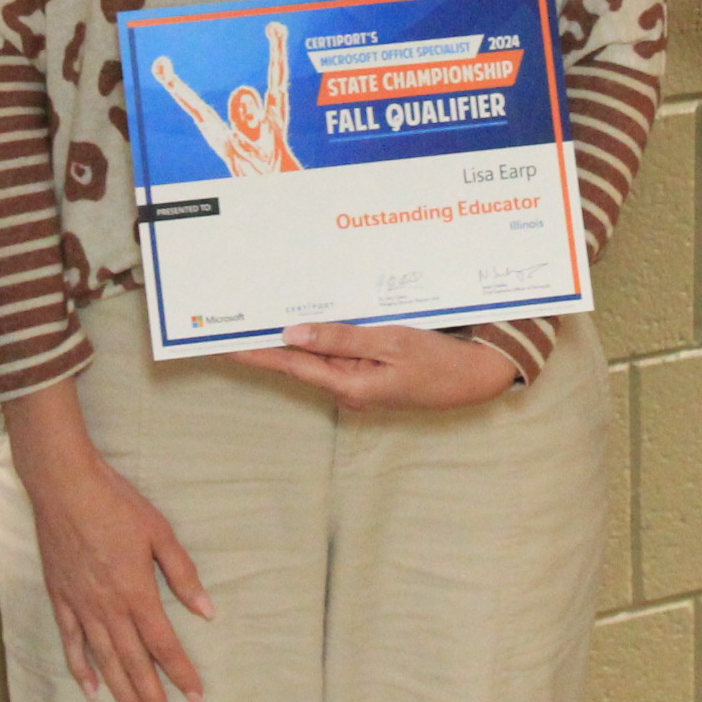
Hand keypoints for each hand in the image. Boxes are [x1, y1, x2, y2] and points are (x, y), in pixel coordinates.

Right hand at [4, 382, 211, 701]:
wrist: (64, 486)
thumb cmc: (116, 504)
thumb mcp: (159, 532)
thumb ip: (183, 573)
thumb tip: (206, 610)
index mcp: (136, 592)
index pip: (164, 644)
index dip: (181, 673)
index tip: (196, 698)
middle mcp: (108, 607)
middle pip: (134, 663)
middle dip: (151, 699)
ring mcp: (82, 606)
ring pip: (104, 661)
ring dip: (122, 695)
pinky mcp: (61, 598)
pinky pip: (72, 642)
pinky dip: (81, 669)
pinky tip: (92, 691)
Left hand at [226, 323, 518, 411]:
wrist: (478, 377)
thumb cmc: (439, 360)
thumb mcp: (391, 342)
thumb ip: (341, 338)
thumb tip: (293, 335)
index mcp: (350, 385)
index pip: (292, 366)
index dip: (256, 354)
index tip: (223, 344)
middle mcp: (349, 388)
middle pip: (301, 362)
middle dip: (269, 342)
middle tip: (236, 320)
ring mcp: (361, 381)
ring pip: (321, 355)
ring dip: (296, 337)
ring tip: (262, 314)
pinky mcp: (373, 372)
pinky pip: (342, 352)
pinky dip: (326, 336)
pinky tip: (312, 318)